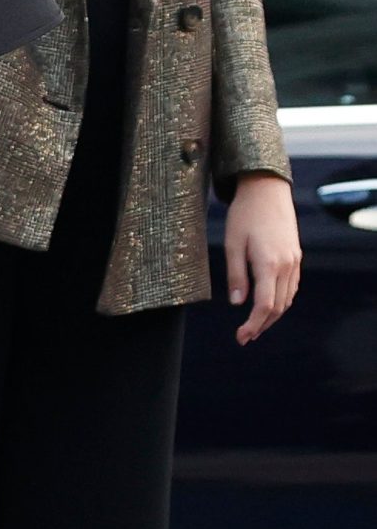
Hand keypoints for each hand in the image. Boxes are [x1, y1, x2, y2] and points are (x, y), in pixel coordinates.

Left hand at [225, 173, 300, 345]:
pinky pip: (291, 286)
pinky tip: (268, 304)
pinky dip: (281, 300)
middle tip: (244, 337)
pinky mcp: (296, 256)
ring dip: (272, 315)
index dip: (253, 325)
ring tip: (254, 326)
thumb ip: (236, 275)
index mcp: (269, 264)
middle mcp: (286, 266)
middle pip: (278, 307)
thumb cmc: (244, 215)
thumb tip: (237, 303)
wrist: (267, 190)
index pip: (264, 305)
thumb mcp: (232, 244)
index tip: (241, 337)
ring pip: (287, 298)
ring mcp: (294, 261)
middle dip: (262, 325)